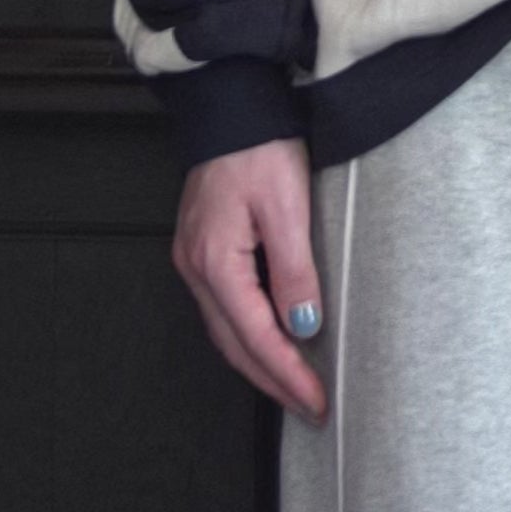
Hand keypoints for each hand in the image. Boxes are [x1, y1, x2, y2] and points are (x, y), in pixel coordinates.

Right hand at [173, 135, 328, 423]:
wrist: (230, 103)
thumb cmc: (258, 145)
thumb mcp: (286, 205)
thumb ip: (294, 269)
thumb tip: (303, 327)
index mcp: (214, 261)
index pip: (255, 336)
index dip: (287, 374)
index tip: (316, 402)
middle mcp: (195, 267)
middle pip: (234, 344)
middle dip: (272, 381)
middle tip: (310, 407)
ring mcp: (194, 258)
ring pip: (226, 330)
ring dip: (259, 361)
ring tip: (294, 385)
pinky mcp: (203, 247)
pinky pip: (224, 307)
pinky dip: (248, 332)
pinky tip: (270, 338)